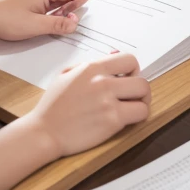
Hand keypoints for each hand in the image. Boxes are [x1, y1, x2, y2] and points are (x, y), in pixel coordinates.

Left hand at [0, 0, 97, 40]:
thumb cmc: (6, 18)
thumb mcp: (36, 26)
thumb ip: (59, 24)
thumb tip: (76, 23)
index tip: (99, 0)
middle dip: (72, 8)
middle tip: (66, 23)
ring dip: (62, 9)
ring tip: (50, 22)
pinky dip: (53, 7)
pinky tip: (46, 18)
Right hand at [27, 52, 149, 156]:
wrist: (44, 131)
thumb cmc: (53, 105)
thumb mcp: (67, 74)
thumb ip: (89, 66)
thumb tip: (111, 58)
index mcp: (92, 68)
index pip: (129, 59)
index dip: (133, 70)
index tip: (129, 78)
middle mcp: (103, 81)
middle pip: (141, 79)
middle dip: (140, 89)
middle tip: (133, 96)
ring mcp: (109, 101)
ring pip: (144, 96)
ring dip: (141, 102)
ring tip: (133, 108)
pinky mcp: (112, 120)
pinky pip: (139, 114)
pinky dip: (137, 117)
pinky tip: (127, 119)